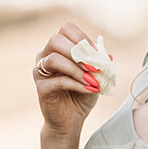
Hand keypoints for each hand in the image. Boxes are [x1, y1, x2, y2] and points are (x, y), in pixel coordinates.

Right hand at [32, 16, 114, 138]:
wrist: (71, 119)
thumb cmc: (82, 94)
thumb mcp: (95, 76)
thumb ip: (99, 63)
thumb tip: (107, 55)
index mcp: (59, 47)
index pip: (66, 29)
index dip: (83, 38)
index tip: (97, 54)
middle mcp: (46, 55)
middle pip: (56, 39)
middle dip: (77, 51)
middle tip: (94, 66)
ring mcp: (40, 71)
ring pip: (54, 59)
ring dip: (76, 69)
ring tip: (92, 80)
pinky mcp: (41, 87)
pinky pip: (57, 80)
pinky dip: (76, 83)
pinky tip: (88, 89)